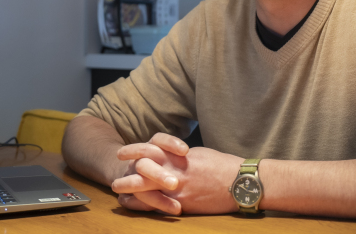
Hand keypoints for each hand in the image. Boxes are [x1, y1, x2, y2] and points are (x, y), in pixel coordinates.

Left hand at [111, 133, 241, 214]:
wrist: (241, 182)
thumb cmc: (223, 166)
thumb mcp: (199, 155)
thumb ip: (180, 156)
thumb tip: (168, 157)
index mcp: (180, 155)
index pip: (150, 149)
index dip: (134, 151)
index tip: (123, 152)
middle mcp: (176, 170)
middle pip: (143, 169)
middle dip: (126, 172)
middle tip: (114, 175)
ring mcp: (179, 189)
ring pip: (147, 189)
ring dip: (130, 190)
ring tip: (118, 191)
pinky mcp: (184, 205)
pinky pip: (158, 205)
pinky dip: (143, 205)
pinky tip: (134, 205)